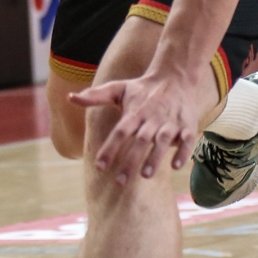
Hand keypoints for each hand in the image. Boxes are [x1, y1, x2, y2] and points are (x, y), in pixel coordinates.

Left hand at [70, 66, 211, 182]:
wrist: (175, 76)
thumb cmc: (142, 88)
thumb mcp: (118, 88)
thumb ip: (95, 96)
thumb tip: (70, 97)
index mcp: (134, 112)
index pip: (120, 131)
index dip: (110, 148)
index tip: (100, 166)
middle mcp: (152, 118)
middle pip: (140, 140)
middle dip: (130, 161)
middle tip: (120, 182)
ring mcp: (170, 122)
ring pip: (163, 140)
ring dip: (155, 157)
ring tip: (145, 175)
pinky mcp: (188, 125)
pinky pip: (187, 139)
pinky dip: (183, 152)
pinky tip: (175, 166)